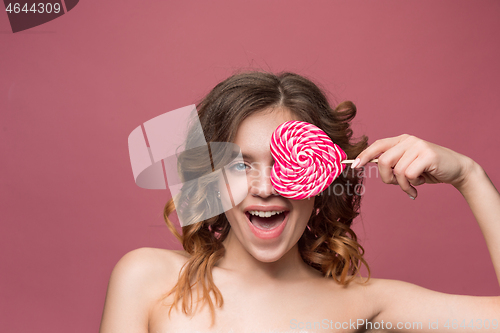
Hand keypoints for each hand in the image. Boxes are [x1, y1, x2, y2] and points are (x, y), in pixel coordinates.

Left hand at [354, 134, 474, 198]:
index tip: (354, 166)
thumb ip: (392, 163)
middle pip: (383, 161)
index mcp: (401, 140)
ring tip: (412, 186)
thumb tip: (366, 163)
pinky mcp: (428, 155)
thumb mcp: (407, 165)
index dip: (364, 155)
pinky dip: (412, 185)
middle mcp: (408, 140)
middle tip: (397, 185)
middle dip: (386, 178)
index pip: (377, 145)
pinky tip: (420, 184)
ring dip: (402, 185)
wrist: (457, 169)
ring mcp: (418, 146)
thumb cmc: (428, 170)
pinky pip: (409, 175)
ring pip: (397, 171)